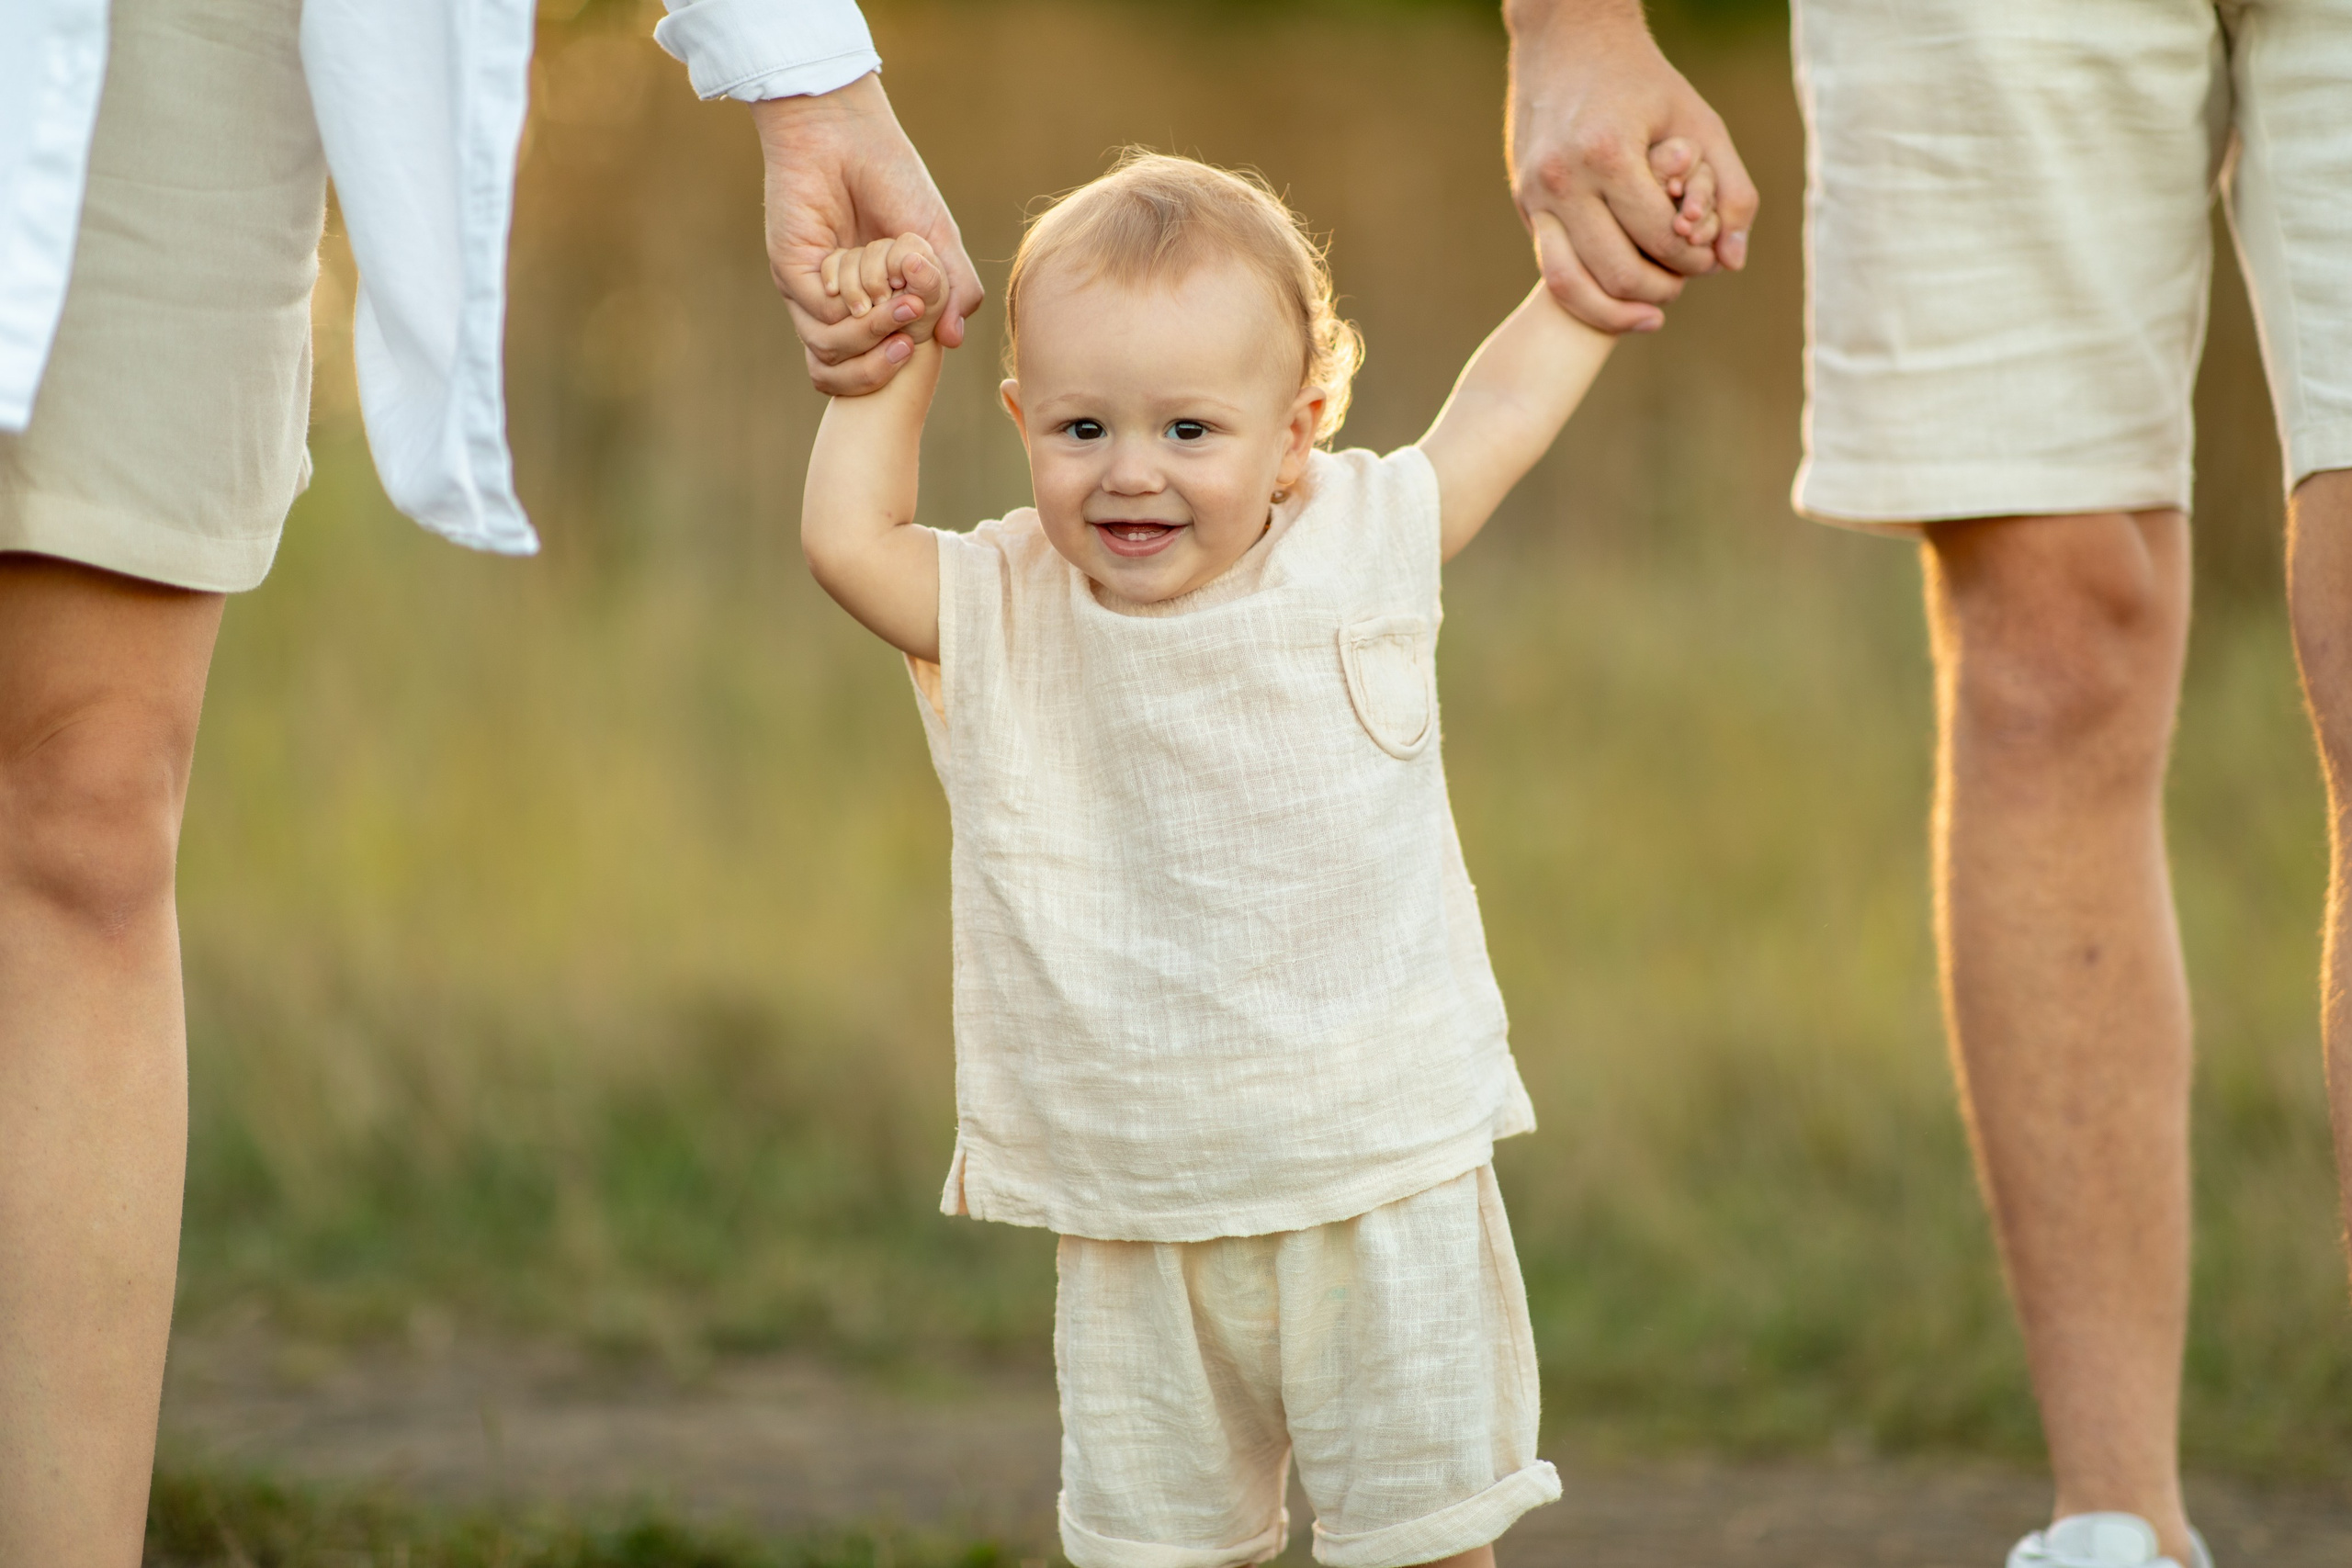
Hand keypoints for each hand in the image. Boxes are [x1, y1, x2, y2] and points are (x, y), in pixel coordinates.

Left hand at [752, 73, 984, 394]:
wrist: (847, 132)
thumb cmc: (893, 177)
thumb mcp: (937, 239)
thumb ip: (953, 288)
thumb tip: (953, 340)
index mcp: (874, 303)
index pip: (876, 361)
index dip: (898, 366)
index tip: (927, 343)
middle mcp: (841, 304)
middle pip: (846, 371)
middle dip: (879, 369)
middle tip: (909, 345)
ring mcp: (813, 290)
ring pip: (830, 349)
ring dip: (870, 336)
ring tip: (902, 311)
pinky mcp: (792, 271)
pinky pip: (820, 313)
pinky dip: (853, 306)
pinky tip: (871, 283)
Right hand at [1505, 0, 1756, 332]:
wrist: (1566, 40)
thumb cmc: (1643, 81)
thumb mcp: (1699, 123)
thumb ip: (1731, 190)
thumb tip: (1732, 262)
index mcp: (1610, 153)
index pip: (1662, 237)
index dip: (1694, 259)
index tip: (1707, 258)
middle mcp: (1565, 178)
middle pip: (1619, 272)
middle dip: (1660, 289)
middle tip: (1680, 286)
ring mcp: (1535, 194)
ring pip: (1573, 286)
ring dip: (1616, 309)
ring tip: (1648, 311)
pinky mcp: (1524, 204)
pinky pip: (1552, 269)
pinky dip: (1586, 294)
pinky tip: (1615, 297)